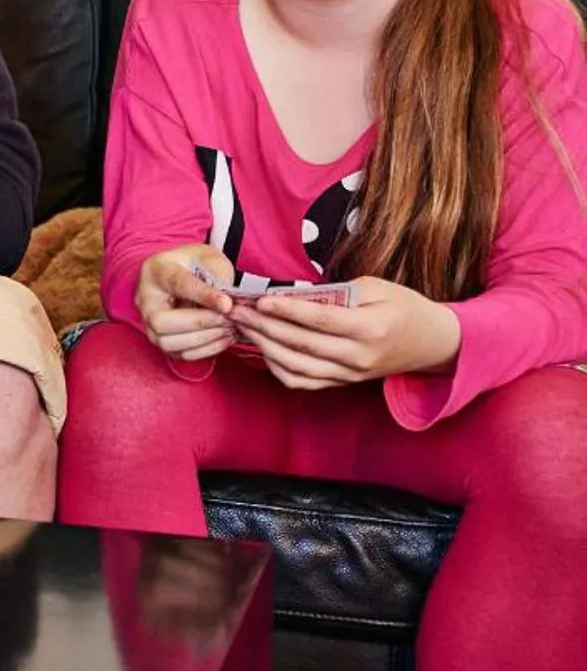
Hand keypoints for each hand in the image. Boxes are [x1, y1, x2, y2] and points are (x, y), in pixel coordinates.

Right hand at [134, 247, 237, 362]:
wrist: (187, 274)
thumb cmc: (198, 265)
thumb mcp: (211, 259)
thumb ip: (218, 276)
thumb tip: (228, 306)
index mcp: (157, 271)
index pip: (177, 284)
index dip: (204, 296)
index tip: (227, 305)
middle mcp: (145, 299)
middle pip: (160, 321)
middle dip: (199, 322)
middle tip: (227, 318)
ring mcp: (148, 322)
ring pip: (168, 342)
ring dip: (204, 338)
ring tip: (228, 328)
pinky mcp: (161, 340)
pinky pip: (180, 354)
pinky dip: (206, 349)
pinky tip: (223, 337)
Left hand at [229, 275, 460, 388]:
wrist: (431, 342)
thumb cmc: (402, 307)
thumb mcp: (376, 287)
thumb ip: (337, 292)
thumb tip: (293, 294)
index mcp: (370, 329)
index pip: (319, 320)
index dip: (287, 310)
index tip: (259, 299)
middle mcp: (358, 357)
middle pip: (302, 344)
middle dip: (264, 327)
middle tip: (238, 311)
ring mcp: (350, 374)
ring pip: (297, 367)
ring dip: (265, 347)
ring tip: (244, 327)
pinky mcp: (344, 383)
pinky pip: (304, 382)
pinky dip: (278, 368)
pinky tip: (263, 349)